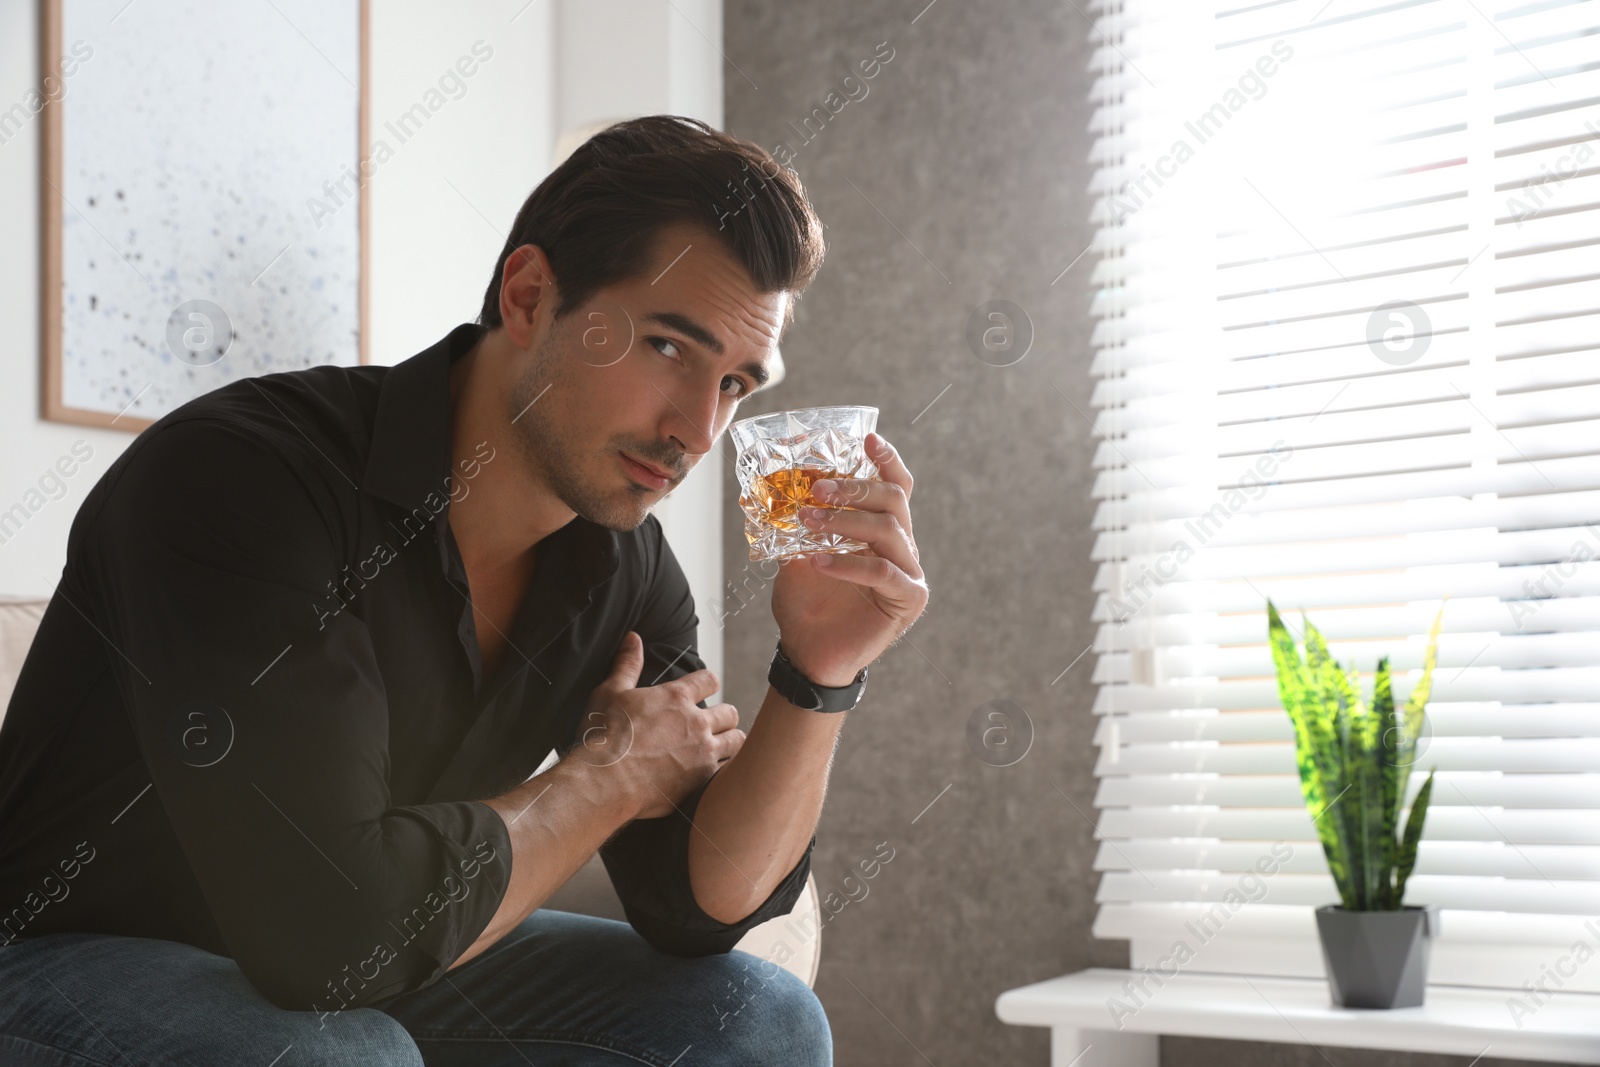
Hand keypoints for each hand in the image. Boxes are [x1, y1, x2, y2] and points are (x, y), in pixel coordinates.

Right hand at [567, 631, 744, 819]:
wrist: (604, 782)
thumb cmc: (603, 735)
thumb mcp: (611, 692)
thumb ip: (627, 664)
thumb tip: (633, 638)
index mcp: (676, 697)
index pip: (710, 680)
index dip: (707, 684)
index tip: (702, 691)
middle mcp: (696, 722)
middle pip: (729, 712)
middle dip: (723, 716)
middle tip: (710, 724)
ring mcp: (702, 752)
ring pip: (736, 741)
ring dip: (729, 741)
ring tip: (717, 747)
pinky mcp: (701, 780)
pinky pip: (726, 771)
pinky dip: (720, 770)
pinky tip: (709, 773)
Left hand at [771, 432, 929, 687]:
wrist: (808, 652)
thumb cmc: (807, 603)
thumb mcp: (794, 552)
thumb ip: (797, 523)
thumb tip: (776, 486)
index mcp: (881, 530)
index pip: (895, 486)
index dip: (886, 459)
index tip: (867, 439)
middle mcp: (901, 547)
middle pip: (893, 500)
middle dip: (855, 487)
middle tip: (818, 488)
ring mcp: (909, 572)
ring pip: (889, 531)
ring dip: (845, 521)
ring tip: (808, 521)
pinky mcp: (908, 599)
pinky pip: (883, 573)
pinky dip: (849, 564)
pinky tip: (818, 561)